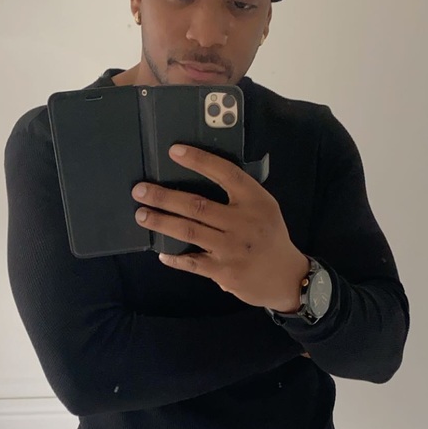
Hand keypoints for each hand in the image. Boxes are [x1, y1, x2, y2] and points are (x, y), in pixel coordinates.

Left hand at [131, 144, 309, 311]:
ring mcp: (232, 249)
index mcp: (255, 200)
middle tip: (140, 190)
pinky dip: (175, 257)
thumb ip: (239, 194)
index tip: (174, 151)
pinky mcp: (224, 272)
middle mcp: (244, 222)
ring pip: (189, 231)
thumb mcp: (264, 207)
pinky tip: (161, 252)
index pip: (225, 173)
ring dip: (161, 222)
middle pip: (197, 205)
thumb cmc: (270, 236)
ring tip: (141, 214)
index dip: (199, 160)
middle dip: (164, 197)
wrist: (287, 277)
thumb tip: (198, 177)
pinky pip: (192, 262)